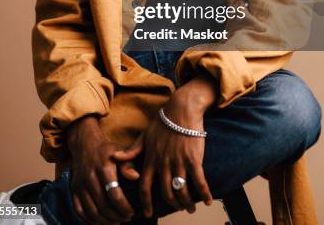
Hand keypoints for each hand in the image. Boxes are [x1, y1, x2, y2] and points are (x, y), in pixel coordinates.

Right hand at [66, 115, 135, 223]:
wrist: (85, 143)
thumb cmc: (107, 150)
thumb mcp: (120, 151)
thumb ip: (128, 164)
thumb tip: (136, 177)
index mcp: (104, 168)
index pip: (115, 195)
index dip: (124, 208)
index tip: (132, 212)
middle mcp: (90, 177)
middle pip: (104, 206)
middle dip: (117, 216)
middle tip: (126, 218)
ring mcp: (80, 184)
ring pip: (92, 212)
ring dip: (105, 221)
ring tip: (116, 222)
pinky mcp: (74, 189)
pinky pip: (80, 211)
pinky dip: (90, 220)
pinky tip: (101, 221)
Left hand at [113, 97, 212, 218]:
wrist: (182, 109)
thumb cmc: (163, 122)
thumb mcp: (145, 135)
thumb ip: (132, 150)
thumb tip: (115, 157)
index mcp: (151, 159)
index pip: (145, 187)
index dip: (146, 203)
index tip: (148, 214)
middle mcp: (163, 164)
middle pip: (166, 193)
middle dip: (172, 205)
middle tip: (178, 210)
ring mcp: (179, 162)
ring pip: (181, 191)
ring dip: (187, 203)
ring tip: (190, 208)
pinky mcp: (194, 158)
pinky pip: (199, 181)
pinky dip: (204, 193)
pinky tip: (208, 201)